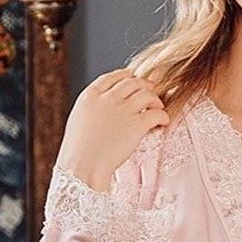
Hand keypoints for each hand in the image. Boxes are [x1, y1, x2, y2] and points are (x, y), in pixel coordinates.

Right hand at [55, 70, 168, 190]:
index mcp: (91, 96)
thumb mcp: (78, 120)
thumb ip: (92, 109)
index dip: (125, 76)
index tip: (132, 78)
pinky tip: (164, 122)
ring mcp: (123, 110)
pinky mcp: (137, 125)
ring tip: (158, 107)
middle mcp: (108, 99)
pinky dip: (163, 116)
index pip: (112, 77)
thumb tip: (102, 109)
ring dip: (155, 100)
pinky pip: (157, 113)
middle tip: (151, 91)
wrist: (82, 166)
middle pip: (132, 82)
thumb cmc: (77, 151)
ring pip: (147, 94)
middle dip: (144, 85)